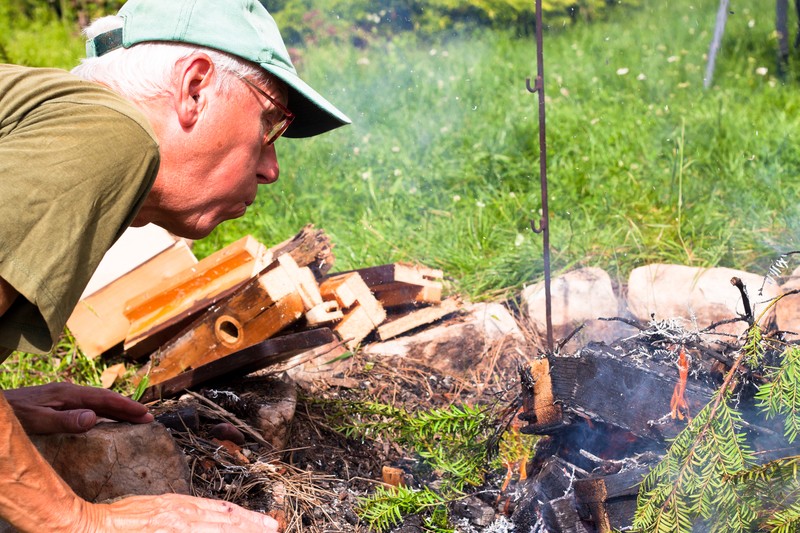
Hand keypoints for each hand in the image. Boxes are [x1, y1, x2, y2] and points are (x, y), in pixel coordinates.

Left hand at [2, 382, 152, 434]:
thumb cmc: (12, 416)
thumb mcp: (36, 420)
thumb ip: (64, 420)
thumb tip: (95, 418)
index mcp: (68, 394)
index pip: (104, 399)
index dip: (126, 407)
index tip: (145, 415)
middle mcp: (69, 392)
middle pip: (105, 399)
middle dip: (127, 408)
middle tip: (149, 418)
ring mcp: (64, 397)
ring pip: (97, 402)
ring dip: (117, 410)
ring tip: (134, 418)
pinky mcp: (58, 403)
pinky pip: (88, 406)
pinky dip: (103, 412)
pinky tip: (106, 419)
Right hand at [86, 494, 279, 531]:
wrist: (91, 526)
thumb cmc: (119, 518)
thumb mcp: (155, 508)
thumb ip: (178, 513)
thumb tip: (197, 519)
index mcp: (180, 506)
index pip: (222, 511)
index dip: (245, 517)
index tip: (263, 521)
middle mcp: (182, 518)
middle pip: (225, 522)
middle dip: (252, 527)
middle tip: (273, 528)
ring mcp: (176, 530)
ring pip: (216, 531)